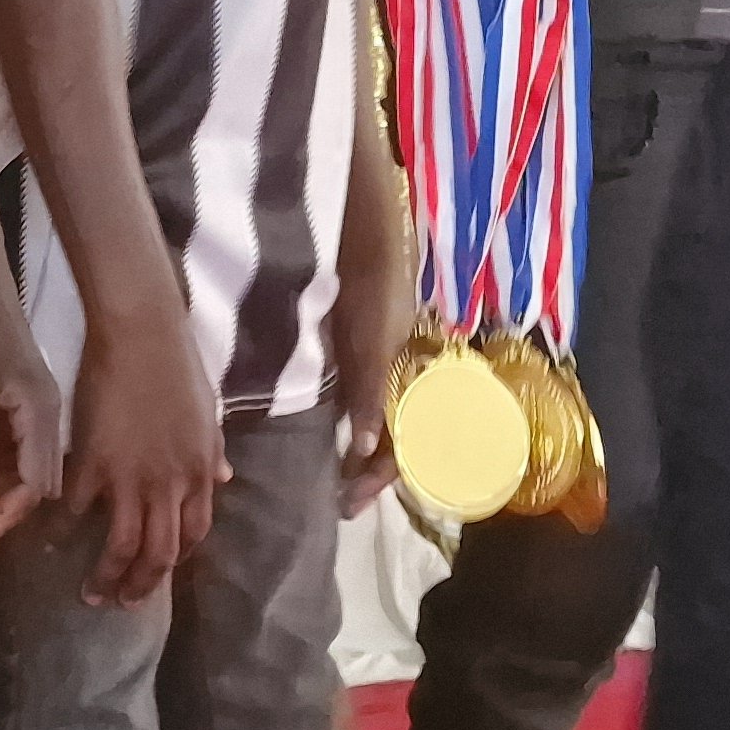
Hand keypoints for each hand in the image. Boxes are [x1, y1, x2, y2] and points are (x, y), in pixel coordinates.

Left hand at [0, 261, 64, 550]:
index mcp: (42, 413)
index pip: (36, 484)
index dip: (8, 515)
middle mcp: (48, 414)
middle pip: (39, 480)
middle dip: (8, 509)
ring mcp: (37, 405)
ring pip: (29, 465)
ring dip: (3, 489)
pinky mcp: (22, 398)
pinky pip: (19, 446)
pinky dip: (0, 466)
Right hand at [62, 303, 225, 606]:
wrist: (142, 331)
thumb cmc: (178, 362)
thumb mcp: (208, 412)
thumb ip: (214, 452)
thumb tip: (227, 480)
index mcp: (200, 472)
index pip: (192, 536)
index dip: (174, 560)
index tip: (156, 571)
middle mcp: (170, 484)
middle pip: (159, 555)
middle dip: (140, 587)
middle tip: (122, 602)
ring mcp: (131, 477)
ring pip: (122, 547)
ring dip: (106, 578)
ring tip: (91, 594)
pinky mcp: (93, 463)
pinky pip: (78, 511)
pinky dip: (65, 530)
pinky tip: (55, 539)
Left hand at [330, 195, 414, 518]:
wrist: (357, 225)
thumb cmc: (369, 283)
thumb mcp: (369, 339)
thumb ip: (369, 390)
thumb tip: (361, 449)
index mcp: (408, 373)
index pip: (403, 440)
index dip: (380, 475)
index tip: (349, 504)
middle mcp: (396, 369)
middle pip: (392, 433)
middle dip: (371, 469)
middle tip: (342, 501)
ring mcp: (374, 354)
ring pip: (373, 415)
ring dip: (357, 447)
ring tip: (331, 476)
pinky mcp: (353, 338)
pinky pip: (354, 390)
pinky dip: (345, 416)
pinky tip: (321, 427)